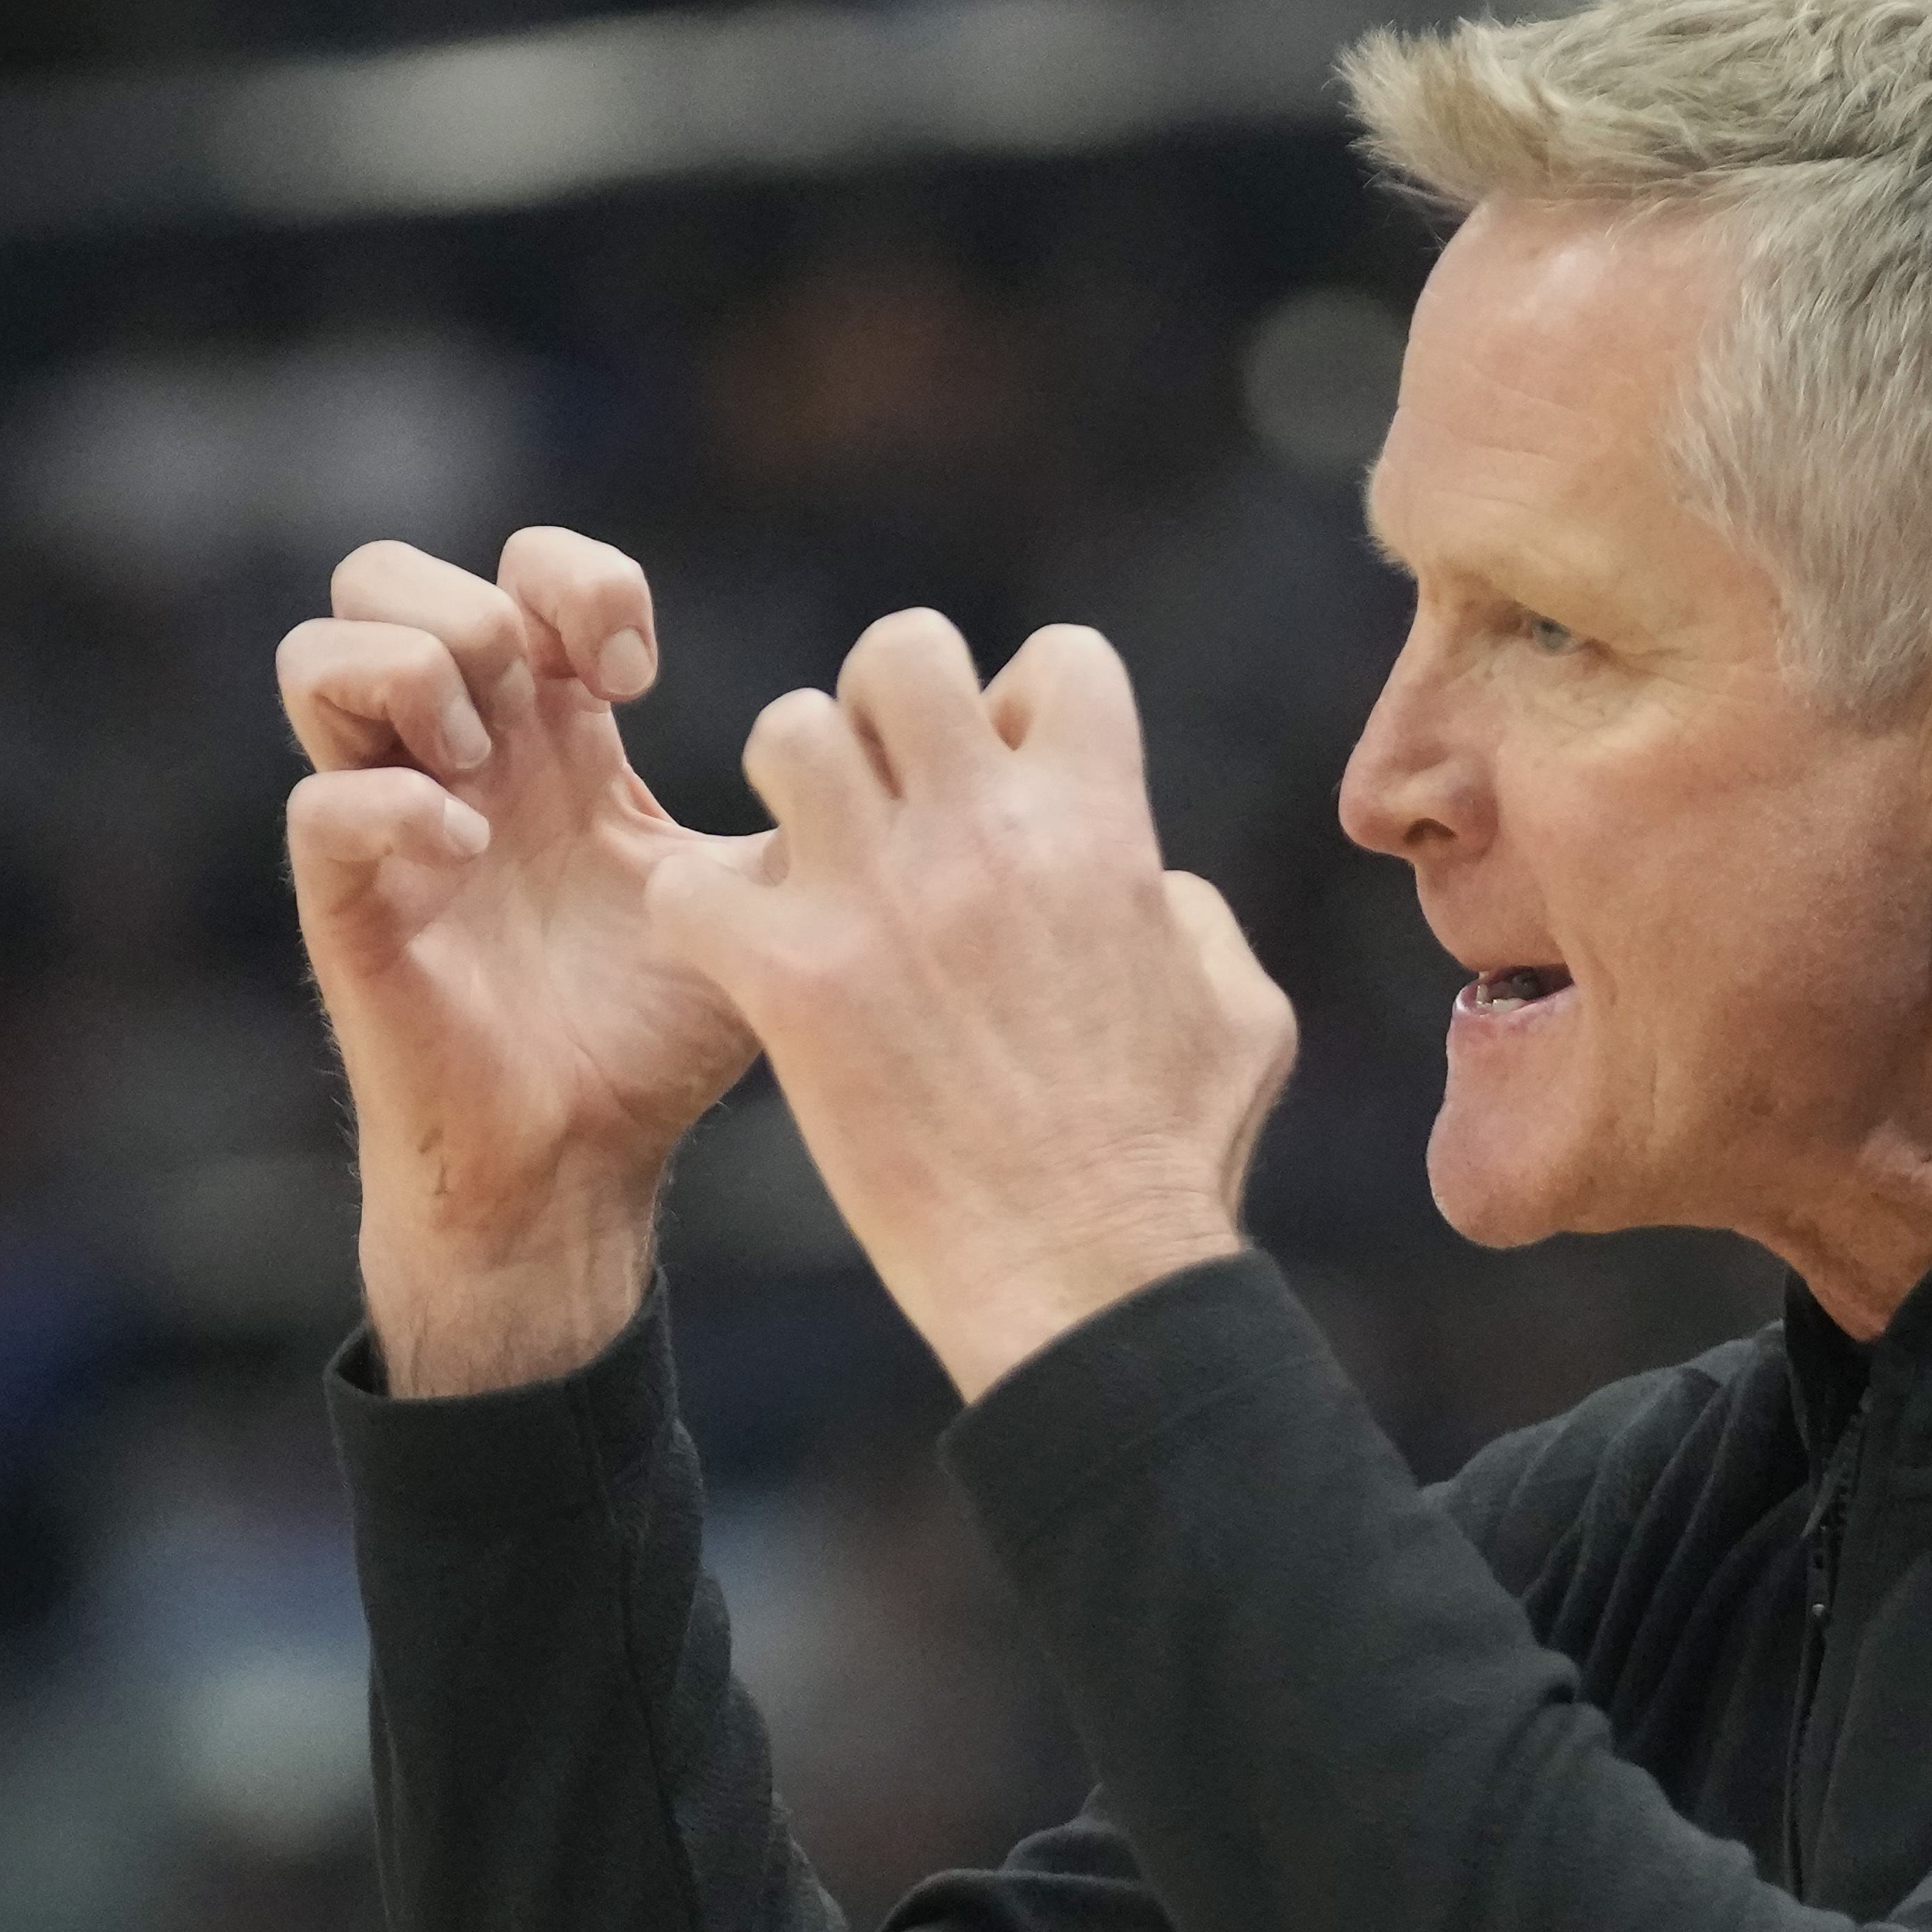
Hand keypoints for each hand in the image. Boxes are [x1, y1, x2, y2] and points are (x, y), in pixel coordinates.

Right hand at [282, 529, 773, 1392]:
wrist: (588, 1162)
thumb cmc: (664, 1034)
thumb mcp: (765, 896)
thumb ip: (825, 808)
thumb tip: (932, 732)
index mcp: (547, 738)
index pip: (516, 569)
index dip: (575, 581)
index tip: (641, 676)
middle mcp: (454, 761)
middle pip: (385, 576)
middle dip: (476, 605)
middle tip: (560, 704)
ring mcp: (389, 823)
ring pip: (315, 651)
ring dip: (412, 676)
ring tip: (491, 762)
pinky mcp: (351, 904)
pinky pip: (319, 801)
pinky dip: (395, 806)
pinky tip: (474, 854)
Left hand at [644, 612, 1294, 1400]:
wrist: (1086, 1279)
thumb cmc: (1173, 1159)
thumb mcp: (1243, 1013)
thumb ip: (1192, 915)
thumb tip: (1149, 884)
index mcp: (1102, 822)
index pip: (1057, 658)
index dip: (1028, 706)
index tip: (1014, 782)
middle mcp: (985, 832)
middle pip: (900, 652)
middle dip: (889, 708)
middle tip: (890, 796)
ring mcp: (880, 900)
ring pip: (784, 732)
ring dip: (794, 790)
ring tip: (815, 866)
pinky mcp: (792, 985)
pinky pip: (689, 887)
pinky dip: (703, 920)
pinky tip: (746, 966)